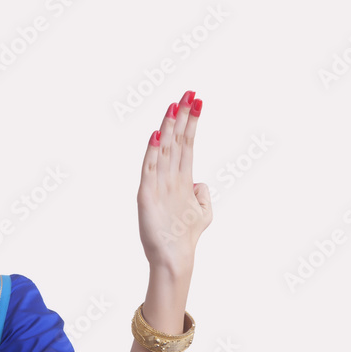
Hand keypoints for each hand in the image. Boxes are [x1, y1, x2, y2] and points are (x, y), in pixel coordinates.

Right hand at [137, 90, 212, 273]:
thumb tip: (200, 182)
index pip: (187, 143)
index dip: (192, 122)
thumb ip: (203, 195)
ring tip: (175, 105)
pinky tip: (156, 135)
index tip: (198, 100)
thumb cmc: (185, 238)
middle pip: (176, 140)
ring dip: (169, 127)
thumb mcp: (203, 213)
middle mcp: (168, 177)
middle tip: (189, 92)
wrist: (174, 259)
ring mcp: (157, 184)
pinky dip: (152, 151)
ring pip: (163, 149)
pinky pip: (149, 169)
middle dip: (182, 116)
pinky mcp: (147, 195)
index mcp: (181, 178)